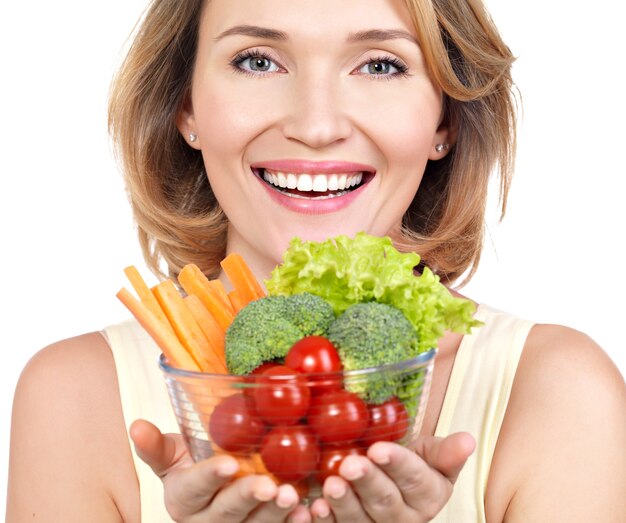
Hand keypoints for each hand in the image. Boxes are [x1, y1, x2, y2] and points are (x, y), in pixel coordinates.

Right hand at [129, 419, 310, 522]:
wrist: (215, 493)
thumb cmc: (194, 467)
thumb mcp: (174, 456)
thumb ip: (156, 446)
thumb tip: (135, 425)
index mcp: (183, 498)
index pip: (194, 488)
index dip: (210, 477)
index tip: (228, 463)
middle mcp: (206, 521)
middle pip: (226, 513)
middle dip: (247, 499)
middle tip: (268, 485)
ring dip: (275, 513)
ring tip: (294, 496)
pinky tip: (309, 512)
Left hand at [309, 432, 474, 521]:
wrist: (393, 486)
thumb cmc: (412, 467)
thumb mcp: (431, 456)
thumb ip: (446, 452)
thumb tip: (468, 440)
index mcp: (429, 496)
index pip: (415, 479)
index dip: (397, 464)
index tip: (378, 449)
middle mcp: (406, 519)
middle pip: (386, 502)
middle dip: (368, 483)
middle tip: (350, 465)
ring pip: (361, 520)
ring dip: (344, 503)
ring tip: (330, 484)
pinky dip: (324, 520)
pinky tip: (313, 507)